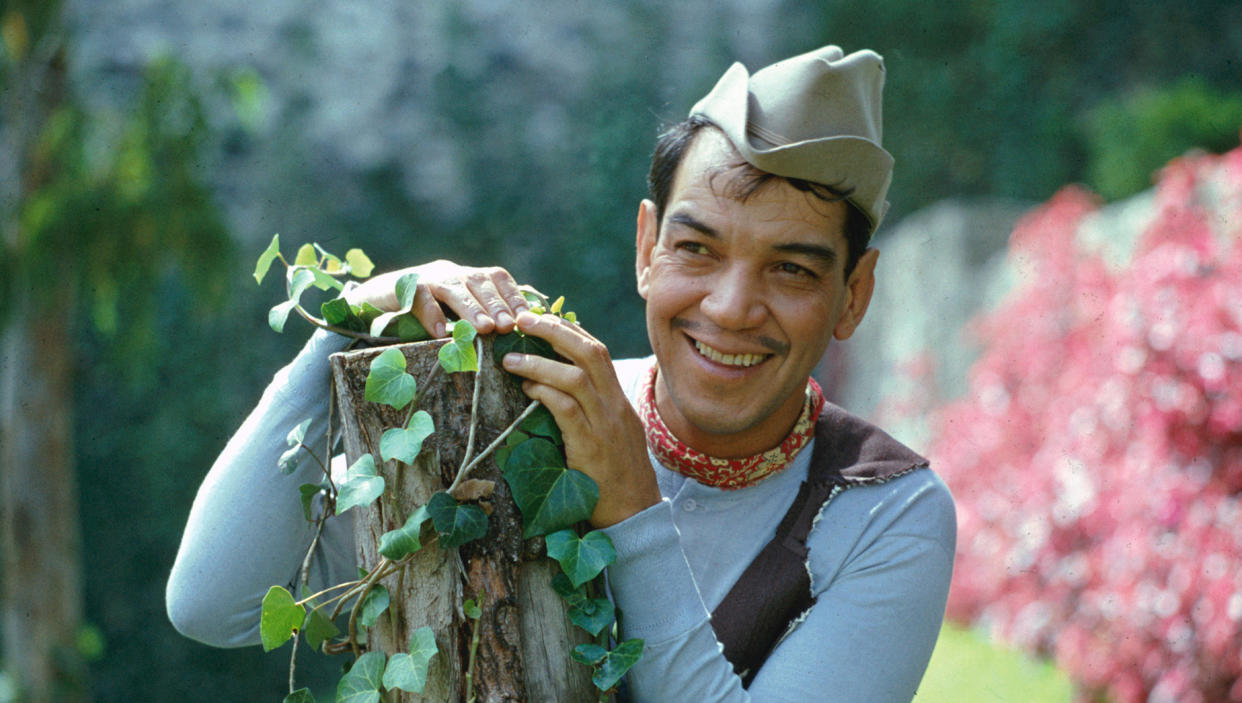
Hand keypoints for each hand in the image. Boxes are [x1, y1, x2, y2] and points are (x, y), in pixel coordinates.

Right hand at [346, 260, 529, 336]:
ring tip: (484, 328)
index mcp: (467, 276)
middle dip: (497, 304)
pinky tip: (439, 333)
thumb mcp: (454, 313)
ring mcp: (426, 277)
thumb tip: (517, 332)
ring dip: (471, 308)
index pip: (498, 278)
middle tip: (509, 326)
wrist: (375, 301)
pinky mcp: (401, 287)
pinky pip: (418, 298)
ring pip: (453, 288)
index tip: (528, 317)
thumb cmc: (422, 313)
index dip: (514, 296)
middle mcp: (450, 272)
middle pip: (479, 282)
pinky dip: (430, 314)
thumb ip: (480, 317)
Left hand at [501, 311, 659, 527]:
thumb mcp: (612, 436)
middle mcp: (616, 406)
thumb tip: (558, 390)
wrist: (635, 515)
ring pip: (577, 377)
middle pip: (590, 352)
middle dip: (554, 330)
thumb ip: (593, 411)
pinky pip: (568, 410)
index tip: (540, 318)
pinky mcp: (592, 447)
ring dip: (540, 362)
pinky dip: (546, 393)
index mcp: (619, 400)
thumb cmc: (616, 478)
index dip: (568, 330)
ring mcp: (607, 426)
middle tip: (522, 320)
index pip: (597, 351)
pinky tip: (527, 388)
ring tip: (510, 358)